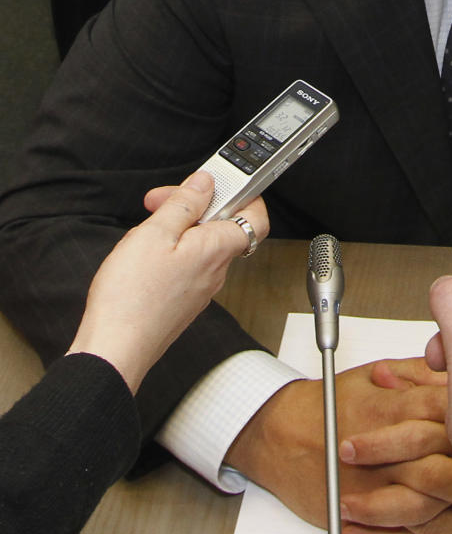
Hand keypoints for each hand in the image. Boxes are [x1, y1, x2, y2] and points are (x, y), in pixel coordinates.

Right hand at [67, 170, 268, 393]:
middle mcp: (216, 271)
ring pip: (198, 246)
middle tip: (159, 202)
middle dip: (191, 207)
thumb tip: (205, 183)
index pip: (255, 216)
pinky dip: (167, 254)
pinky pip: (184, 266)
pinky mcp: (182, 302)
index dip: (242, 194)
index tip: (215, 182)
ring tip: (143, 233)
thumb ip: (184, 204)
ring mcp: (200, 289)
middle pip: (219, 226)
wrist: (114, 350)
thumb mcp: (155, 233)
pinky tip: (140, 258)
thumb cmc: (132, 297)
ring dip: (174, 231)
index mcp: (217, 248)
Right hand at [226, 357, 451, 533]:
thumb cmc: (328, 402)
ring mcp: (381, 485)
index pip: (450, 411)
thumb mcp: (375, 373)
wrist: (281, 435)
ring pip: (435, 500)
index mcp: (397, 408)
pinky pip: (409, 532)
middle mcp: (392, 449)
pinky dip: (434, 533)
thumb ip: (418, 373)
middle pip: (451, 459)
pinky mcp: (370, 513)